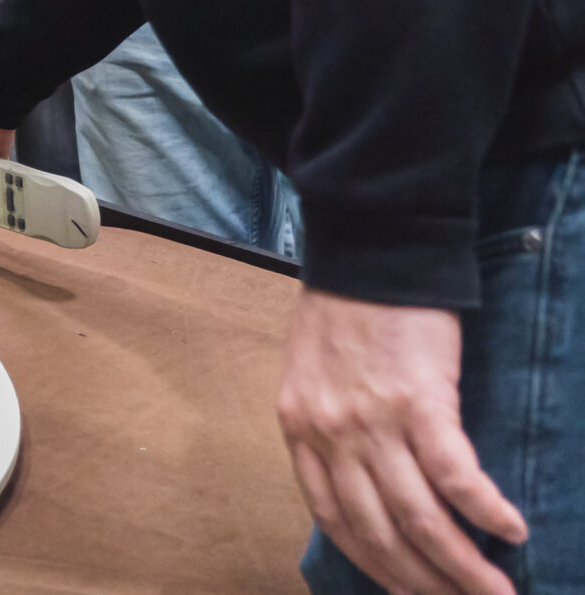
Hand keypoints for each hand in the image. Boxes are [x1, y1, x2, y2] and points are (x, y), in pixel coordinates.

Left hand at [280, 289, 523, 594]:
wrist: (367, 252)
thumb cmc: (344, 313)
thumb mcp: (311, 378)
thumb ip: (328, 432)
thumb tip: (365, 485)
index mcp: (301, 431)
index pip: (335, 522)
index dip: (376, 567)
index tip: (407, 594)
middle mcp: (332, 435)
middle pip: (380, 533)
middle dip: (425, 583)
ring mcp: (374, 420)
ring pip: (419, 517)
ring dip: (462, 565)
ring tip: (497, 592)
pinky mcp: (420, 400)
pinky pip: (455, 474)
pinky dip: (484, 509)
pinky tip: (512, 530)